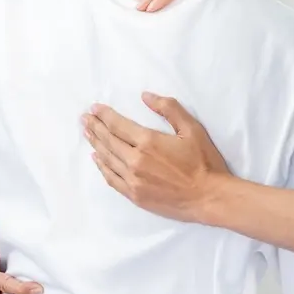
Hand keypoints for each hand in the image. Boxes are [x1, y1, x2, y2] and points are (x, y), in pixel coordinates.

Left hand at [82, 93, 229, 222]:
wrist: (209, 197)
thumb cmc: (204, 162)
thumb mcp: (192, 129)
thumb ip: (169, 109)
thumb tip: (145, 96)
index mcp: (148, 142)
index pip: (118, 125)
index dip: (104, 115)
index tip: (94, 108)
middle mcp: (135, 161)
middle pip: (108, 140)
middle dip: (95, 127)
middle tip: (84, 118)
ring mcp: (133, 180)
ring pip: (107, 158)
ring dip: (96, 144)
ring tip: (87, 133)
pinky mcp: (135, 195)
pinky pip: (112, 178)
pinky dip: (102, 167)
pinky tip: (97, 159)